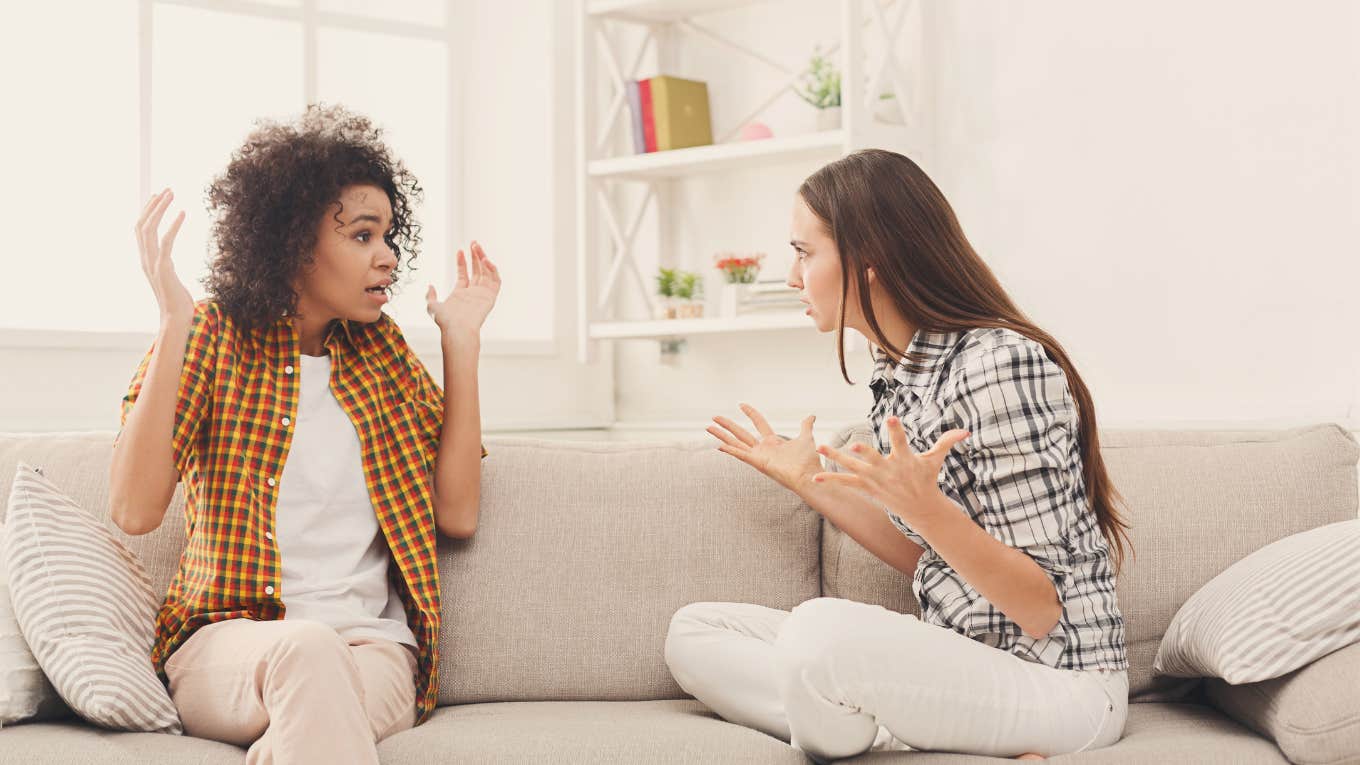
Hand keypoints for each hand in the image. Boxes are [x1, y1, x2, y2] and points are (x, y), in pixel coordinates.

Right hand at [137, 188, 191, 322]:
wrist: (176, 318)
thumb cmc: (176, 299)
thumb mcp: (168, 275)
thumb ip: (164, 262)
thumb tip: (166, 252)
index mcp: (145, 259)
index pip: (141, 229)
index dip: (147, 211)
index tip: (157, 195)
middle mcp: (145, 259)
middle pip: (142, 225)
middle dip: (153, 205)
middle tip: (167, 189)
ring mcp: (153, 263)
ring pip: (150, 229)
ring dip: (160, 209)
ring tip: (171, 194)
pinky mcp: (164, 269)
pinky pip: (167, 242)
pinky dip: (173, 225)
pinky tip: (183, 213)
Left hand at [426, 241, 500, 334]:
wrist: (458, 329)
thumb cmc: (445, 321)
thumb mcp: (432, 306)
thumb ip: (430, 296)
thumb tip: (430, 286)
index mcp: (461, 293)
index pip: (464, 273)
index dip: (462, 262)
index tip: (460, 251)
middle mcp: (473, 292)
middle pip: (477, 270)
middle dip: (475, 256)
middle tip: (474, 243)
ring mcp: (483, 294)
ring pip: (486, 272)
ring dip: (484, 259)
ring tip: (478, 247)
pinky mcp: (491, 296)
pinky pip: (496, 280)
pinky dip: (493, 269)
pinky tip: (486, 260)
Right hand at [707, 403, 820, 491]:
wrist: (810, 475)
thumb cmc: (809, 461)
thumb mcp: (806, 438)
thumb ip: (806, 426)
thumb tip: (811, 416)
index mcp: (773, 442)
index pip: (758, 423)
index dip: (750, 413)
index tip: (741, 404)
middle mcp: (763, 449)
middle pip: (741, 433)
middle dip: (727, 425)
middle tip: (714, 417)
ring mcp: (759, 457)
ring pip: (736, 443)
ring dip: (722, 436)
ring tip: (708, 427)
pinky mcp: (758, 463)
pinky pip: (742, 455)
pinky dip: (731, 450)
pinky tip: (719, 446)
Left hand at [813, 416, 969, 522]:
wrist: (920, 508)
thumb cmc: (926, 479)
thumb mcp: (935, 460)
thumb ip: (946, 442)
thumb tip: (966, 431)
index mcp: (904, 459)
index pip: (901, 441)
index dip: (897, 430)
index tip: (892, 418)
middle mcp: (888, 470)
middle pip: (874, 458)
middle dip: (865, 453)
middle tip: (855, 444)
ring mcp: (875, 480)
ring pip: (853, 468)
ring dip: (836, 458)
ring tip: (821, 447)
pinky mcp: (867, 487)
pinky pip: (846, 483)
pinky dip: (831, 480)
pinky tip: (815, 477)